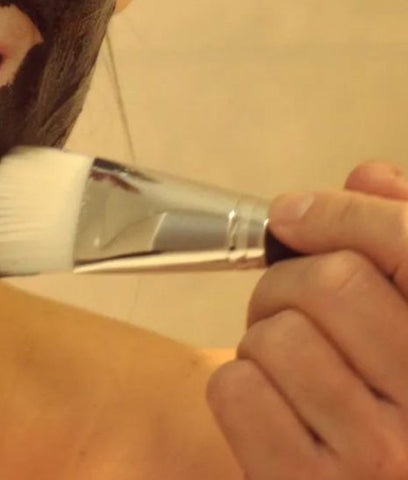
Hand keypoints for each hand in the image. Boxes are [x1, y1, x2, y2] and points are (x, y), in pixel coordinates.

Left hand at [207, 161, 407, 477]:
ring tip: (290, 364)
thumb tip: (371, 176)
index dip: (341, 212)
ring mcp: (379, 460)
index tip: (293, 213)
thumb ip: (402, 247)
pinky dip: (239, 385)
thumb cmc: (390, 405)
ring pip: (275, 335)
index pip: (406, 243)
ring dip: (264, 337)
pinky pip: (236, 389)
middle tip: (293, 308)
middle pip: (330, 282)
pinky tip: (276, 408)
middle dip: (289, 282)